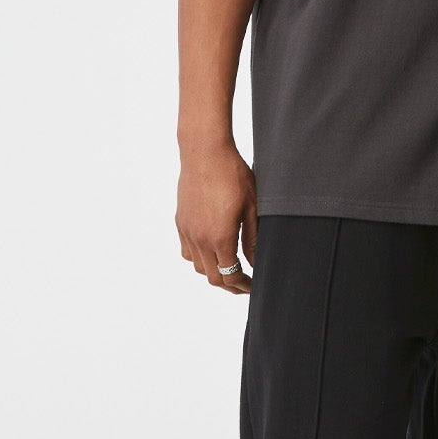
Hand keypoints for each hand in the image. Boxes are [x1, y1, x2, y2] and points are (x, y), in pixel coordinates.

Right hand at [176, 139, 257, 292]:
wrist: (204, 152)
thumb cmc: (232, 175)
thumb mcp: (252, 207)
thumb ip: (253, 240)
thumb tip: (257, 263)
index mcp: (220, 237)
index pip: (230, 276)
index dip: (244, 286)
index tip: (255, 286)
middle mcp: (200, 238)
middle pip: (213, 277)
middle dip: (231, 286)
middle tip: (245, 284)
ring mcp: (187, 231)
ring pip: (198, 267)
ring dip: (215, 272)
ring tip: (230, 269)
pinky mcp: (181, 221)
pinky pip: (187, 251)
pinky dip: (200, 259)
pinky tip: (212, 252)